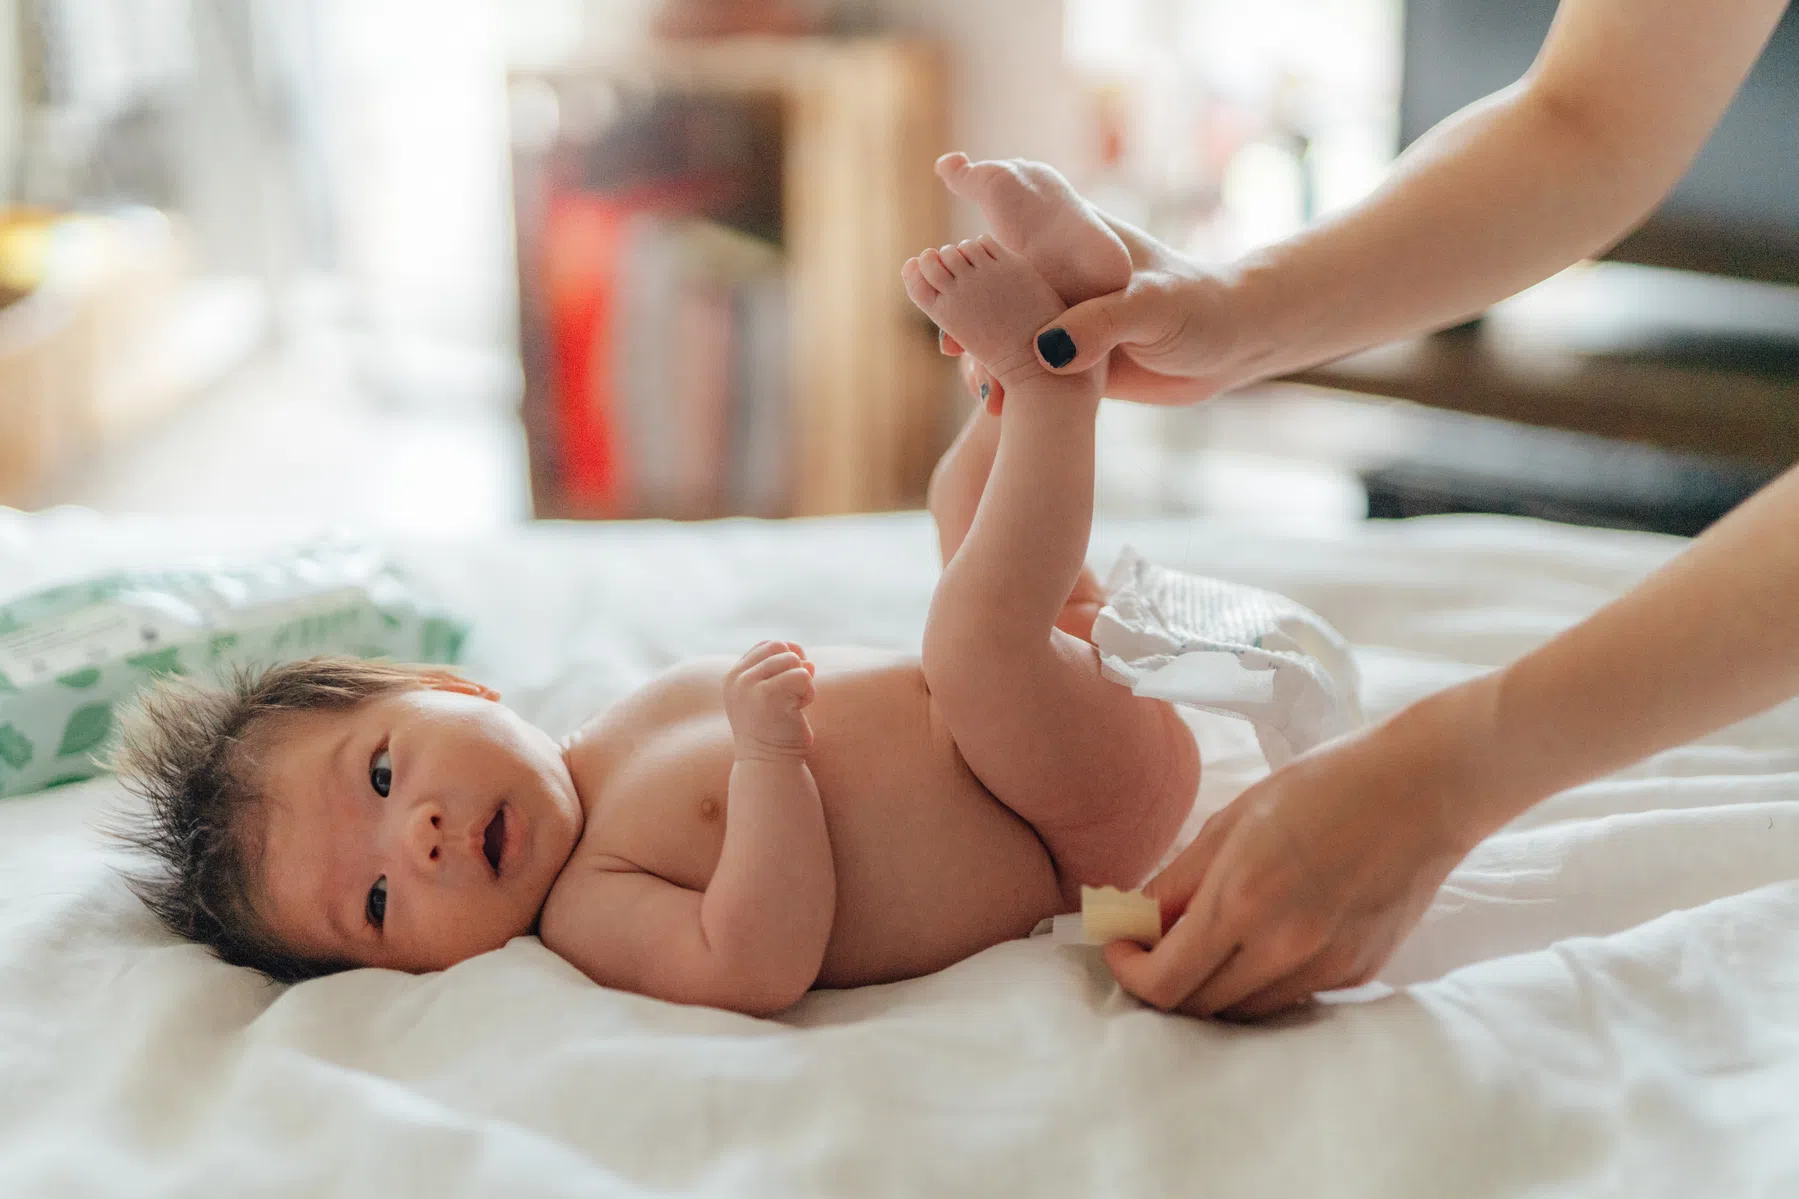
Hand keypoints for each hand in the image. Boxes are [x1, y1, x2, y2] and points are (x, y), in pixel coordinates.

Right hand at [724, 641, 816, 760]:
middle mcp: (737, 678)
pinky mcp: (767, 694)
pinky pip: (802, 676)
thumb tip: (808, 661)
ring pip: (792, 660)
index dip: (787, 657)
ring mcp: (749, 685)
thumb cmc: (774, 733)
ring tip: (794, 706)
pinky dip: (808, 693)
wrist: (769, 765)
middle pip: (779, 647)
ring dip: (803, 683)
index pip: (766, 645)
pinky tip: (799, 711)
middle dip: (795, 668)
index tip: (790, 684)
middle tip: (793, 696)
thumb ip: (783, 673)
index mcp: (733, 677)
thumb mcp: (771, 697)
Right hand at [942, 214, 1243, 410]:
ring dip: (983, 357)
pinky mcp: (1072, 362)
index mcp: (1075, 246)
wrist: (1235, 347)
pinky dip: (1006, 385)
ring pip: (1003, 334)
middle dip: (964, 312)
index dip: (974, 222)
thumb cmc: (1203, 309)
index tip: (937, 248)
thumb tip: (1044, 351)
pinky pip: (1025, 371)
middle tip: (950, 347)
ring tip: (976, 385)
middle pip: (994, 287)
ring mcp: (1063, 320)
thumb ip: (1100, 326)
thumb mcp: (1153, 310)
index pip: (1010, 222)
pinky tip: (993, 406)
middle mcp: (1060, 280)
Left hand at [1106, 685, 1499, 1019]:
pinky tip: (1261, 941)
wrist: (1425, 788)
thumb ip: (1178, 881)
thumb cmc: (1323, 786)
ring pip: (1243, 1011)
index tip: (1121, 948)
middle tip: (1154, 947)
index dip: (1129, 972)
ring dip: (1211, 988)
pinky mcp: (1357, 973)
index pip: (1163, 982)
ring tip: (1206, 942)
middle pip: (1197, 1007)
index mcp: (1241, 901)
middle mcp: (1282, 947)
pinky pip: (1289, 998)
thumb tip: (1136, 923)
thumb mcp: (1232, 820)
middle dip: (1163, 982)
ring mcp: (1325, 968)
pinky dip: (1260, 981)